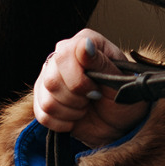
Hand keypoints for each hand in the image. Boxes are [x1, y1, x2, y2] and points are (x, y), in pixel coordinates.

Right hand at [33, 29, 149, 147]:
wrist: (118, 121)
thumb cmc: (123, 96)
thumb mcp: (120, 80)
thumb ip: (101, 62)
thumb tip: (85, 45)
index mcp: (83, 43)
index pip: (65, 55)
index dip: (79, 79)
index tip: (96, 91)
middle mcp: (61, 56)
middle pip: (52, 80)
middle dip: (76, 98)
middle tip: (93, 98)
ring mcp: (48, 77)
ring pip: (47, 100)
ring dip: (71, 111)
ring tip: (85, 107)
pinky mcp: (42, 98)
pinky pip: (41, 114)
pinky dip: (62, 122)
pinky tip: (75, 117)